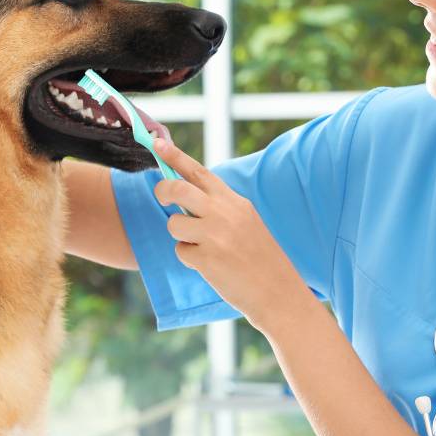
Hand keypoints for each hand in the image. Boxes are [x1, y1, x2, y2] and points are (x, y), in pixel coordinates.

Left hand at [152, 138, 307, 334]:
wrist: (279, 293)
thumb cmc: (260, 258)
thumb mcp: (246, 222)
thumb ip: (219, 207)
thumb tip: (184, 196)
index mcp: (234, 201)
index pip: (199, 172)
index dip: (175, 156)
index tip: (156, 143)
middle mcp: (224, 213)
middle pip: (177, 189)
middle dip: (162, 190)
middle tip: (162, 198)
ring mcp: (215, 235)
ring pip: (174, 224)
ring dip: (180, 236)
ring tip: (203, 247)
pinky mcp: (207, 258)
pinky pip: (181, 251)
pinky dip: (190, 259)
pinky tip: (211, 266)